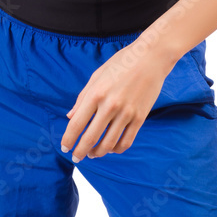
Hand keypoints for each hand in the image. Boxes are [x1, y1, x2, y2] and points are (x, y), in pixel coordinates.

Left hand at [60, 39, 171, 161]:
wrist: (151, 58)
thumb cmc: (121, 63)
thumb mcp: (97, 75)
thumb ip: (83, 98)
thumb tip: (70, 117)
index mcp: (96, 93)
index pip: (77, 123)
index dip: (68, 139)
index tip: (65, 148)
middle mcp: (110, 105)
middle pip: (91, 138)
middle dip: (80, 151)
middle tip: (76, 157)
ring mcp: (126, 113)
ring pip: (108, 144)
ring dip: (98, 153)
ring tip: (92, 154)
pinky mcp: (140, 118)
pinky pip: (126, 141)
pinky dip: (116, 149)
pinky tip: (110, 147)